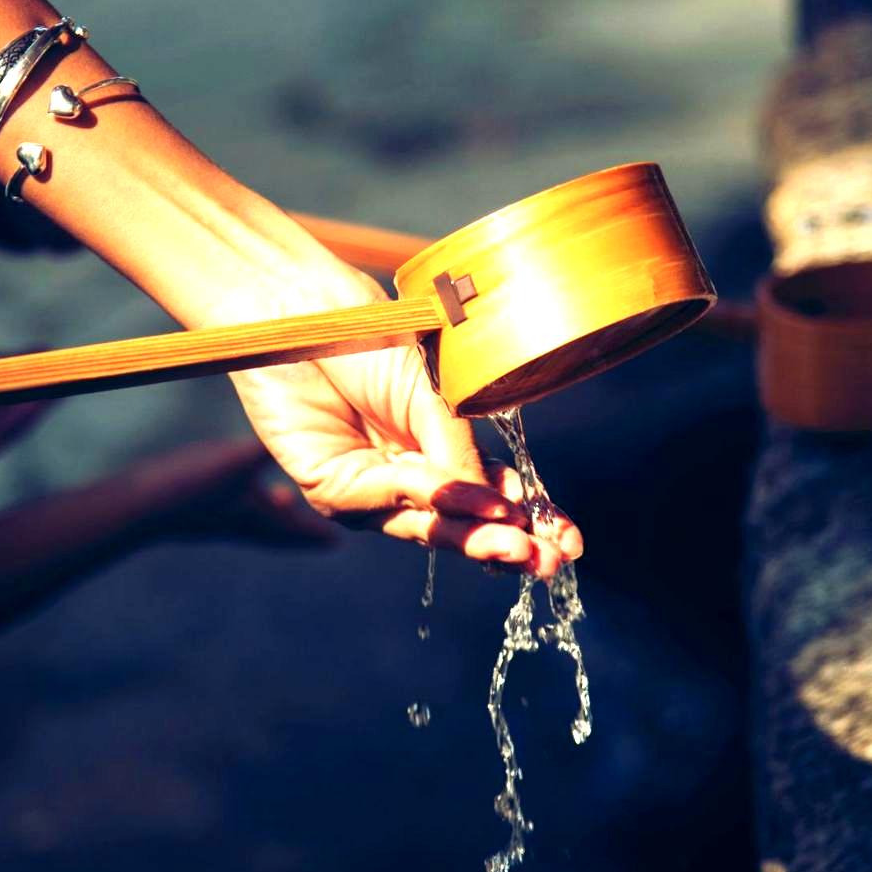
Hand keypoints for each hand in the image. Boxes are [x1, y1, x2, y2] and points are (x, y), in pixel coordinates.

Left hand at [0, 273, 52, 465]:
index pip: (1, 372)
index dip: (27, 362)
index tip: (49, 347)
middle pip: (13, 403)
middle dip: (43, 390)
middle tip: (69, 370)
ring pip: (6, 429)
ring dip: (33, 412)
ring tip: (56, 392)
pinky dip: (6, 431)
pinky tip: (22, 412)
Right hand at [130, 438, 340, 547]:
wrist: (135, 508)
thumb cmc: (190, 485)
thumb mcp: (237, 461)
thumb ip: (268, 449)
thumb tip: (302, 429)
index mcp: (257, 519)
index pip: (295, 531)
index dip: (315, 536)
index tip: (336, 543)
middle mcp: (238, 525)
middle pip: (277, 532)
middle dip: (298, 530)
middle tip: (320, 535)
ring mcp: (213, 521)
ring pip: (252, 522)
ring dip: (271, 514)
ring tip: (283, 500)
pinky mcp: (191, 513)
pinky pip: (229, 511)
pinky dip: (244, 502)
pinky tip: (233, 489)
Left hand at [222, 258, 582, 579]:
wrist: (303, 310)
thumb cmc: (368, 337)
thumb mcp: (434, 394)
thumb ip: (459, 453)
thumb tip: (499, 510)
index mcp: (439, 447)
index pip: (490, 495)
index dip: (529, 519)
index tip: (569, 541)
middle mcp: (407, 474)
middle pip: (461, 523)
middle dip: (508, 543)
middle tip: (550, 561)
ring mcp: (370, 486)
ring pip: (428, 526)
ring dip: (478, 538)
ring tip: (521, 549)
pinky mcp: (331, 488)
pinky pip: (388, 501)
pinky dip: (432, 500)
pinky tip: (471, 501)